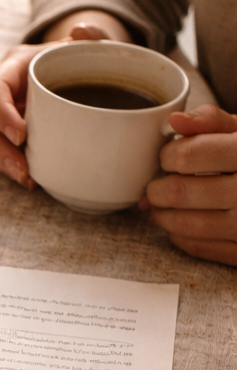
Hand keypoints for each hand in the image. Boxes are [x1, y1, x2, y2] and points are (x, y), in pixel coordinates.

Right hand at [0, 11, 130, 187]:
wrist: (65, 74)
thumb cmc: (72, 62)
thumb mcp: (84, 48)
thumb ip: (93, 36)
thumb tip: (83, 31)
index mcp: (10, 66)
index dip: (1, 113)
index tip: (22, 135)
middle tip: (21, 167)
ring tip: (25, 178)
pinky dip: (5, 167)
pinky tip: (28, 179)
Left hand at [141, 104, 236, 264]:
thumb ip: (213, 121)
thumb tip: (175, 121)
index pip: (188, 155)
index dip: (168, 156)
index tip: (167, 157)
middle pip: (180, 192)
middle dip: (157, 189)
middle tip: (155, 187)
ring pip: (186, 224)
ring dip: (162, 216)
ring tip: (159, 206)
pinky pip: (200, 248)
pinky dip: (180, 237)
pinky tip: (178, 226)